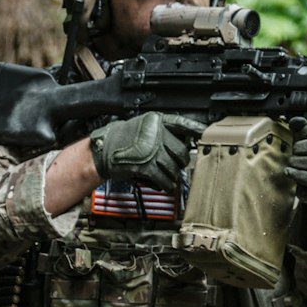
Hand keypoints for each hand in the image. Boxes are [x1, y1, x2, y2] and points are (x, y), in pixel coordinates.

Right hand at [86, 112, 203, 188]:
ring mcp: (151, 149)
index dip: (195, 130)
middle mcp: (155, 133)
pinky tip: (166, 185)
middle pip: (181, 150)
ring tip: (170, 178)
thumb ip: (161, 132)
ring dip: (173, 175)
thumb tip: (183, 142)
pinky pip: (164, 178)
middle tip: (178, 165)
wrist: (101, 151)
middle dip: (182, 161)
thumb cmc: (120, 140)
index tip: (204, 134)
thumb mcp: (141, 128)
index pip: (182, 123)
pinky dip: (166, 184)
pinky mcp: (146, 165)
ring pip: (173, 166)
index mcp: (155, 121)